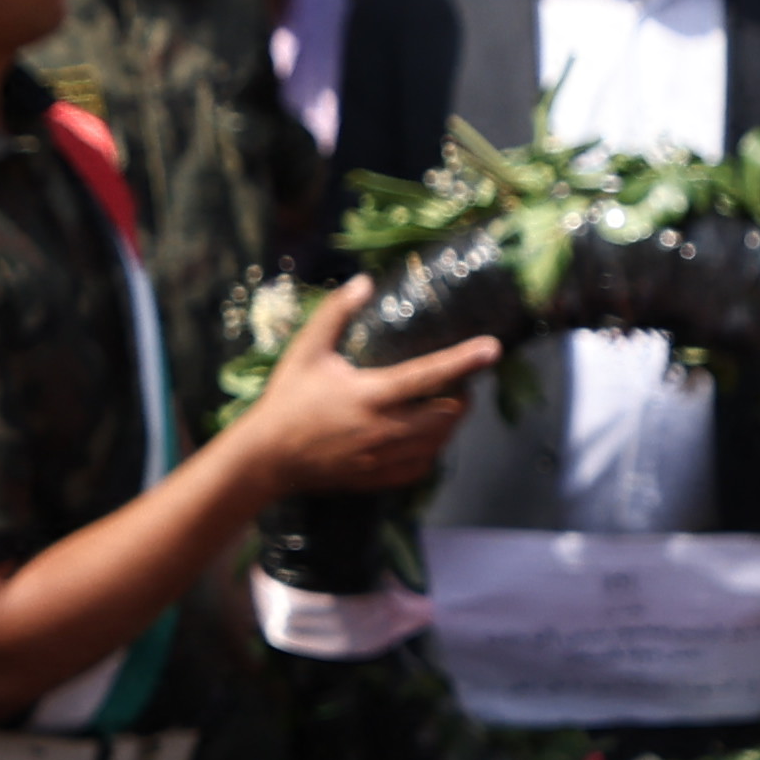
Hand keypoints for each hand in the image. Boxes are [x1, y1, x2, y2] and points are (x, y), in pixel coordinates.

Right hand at [239, 285, 497, 499]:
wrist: (267, 459)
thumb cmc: (287, 400)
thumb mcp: (306, 351)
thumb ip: (335, 314)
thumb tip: (364, 281)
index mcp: (369, 395)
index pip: (428, 375)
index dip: (464, 360)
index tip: (493, 348)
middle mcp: (383, 430)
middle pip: (446, 414)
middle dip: (462, 394)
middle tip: (460, 379)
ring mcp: (383, 458)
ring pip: (439, 442)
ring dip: (450, 422)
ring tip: (446, 403)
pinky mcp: (378, 478)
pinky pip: (421, 467)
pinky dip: (432, 450)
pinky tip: (425, 436)